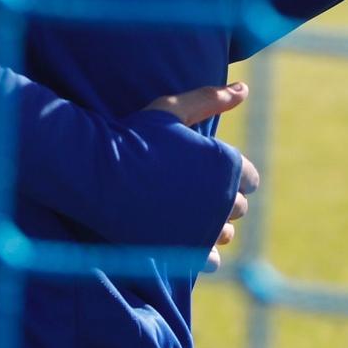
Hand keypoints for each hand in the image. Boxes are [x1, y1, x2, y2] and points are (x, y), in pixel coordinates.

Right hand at [141, 80, 260, 271]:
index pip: (249, 178)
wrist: (98, 175)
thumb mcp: (172, 110)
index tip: (205, 171)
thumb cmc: (135, 137)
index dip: (228, 173)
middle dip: (221, 198)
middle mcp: (225, 199)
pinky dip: (201, 251)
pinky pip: (210, 259)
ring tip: (184, 213)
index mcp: (227, 165)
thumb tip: (244, 89)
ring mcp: (206, 229)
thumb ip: (211, 99)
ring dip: (213, 225)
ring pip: (226, 233)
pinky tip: (182, 238)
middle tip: (189, 189)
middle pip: (238, 207)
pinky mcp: (186, 253)